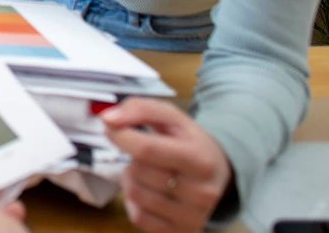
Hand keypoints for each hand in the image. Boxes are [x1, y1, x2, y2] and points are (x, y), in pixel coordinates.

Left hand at [102, 99, 231, 232]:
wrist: (219, 174)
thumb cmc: (190, 142)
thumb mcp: (172, 117)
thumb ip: (140, 109)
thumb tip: (108, 119)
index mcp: (199, 158)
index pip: (146, 149)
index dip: (121, 135)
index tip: (112, 127)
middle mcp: (200, 191)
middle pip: (139, 171)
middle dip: (131, 158)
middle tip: (144, 154)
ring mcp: (190, 216)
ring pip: (135, 194)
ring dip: (131, 179)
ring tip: (147, 172)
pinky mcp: (180, 231)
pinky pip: (138, 217)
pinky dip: (134, 201)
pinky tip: (148, 191)